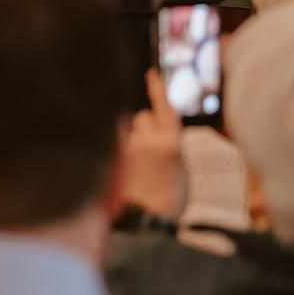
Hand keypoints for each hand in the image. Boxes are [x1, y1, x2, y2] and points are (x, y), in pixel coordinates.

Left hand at [119, 68, 188, 220]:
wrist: (147, 220)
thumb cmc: (167, 201)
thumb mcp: (180, 170)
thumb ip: (168, 146)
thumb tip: (155, 133)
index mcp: (172, 143)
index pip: (164, 108)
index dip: (157, 89)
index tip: (151, 74)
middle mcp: (150, 139)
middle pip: (142, 118)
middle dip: (144, 129)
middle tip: (148, 154)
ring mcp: (129, 146)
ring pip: (127, 130)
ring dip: (130, 140)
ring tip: (136, 167)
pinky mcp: (113, 154)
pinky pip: (116, 141)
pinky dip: (119, 149)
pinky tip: (122, 165)